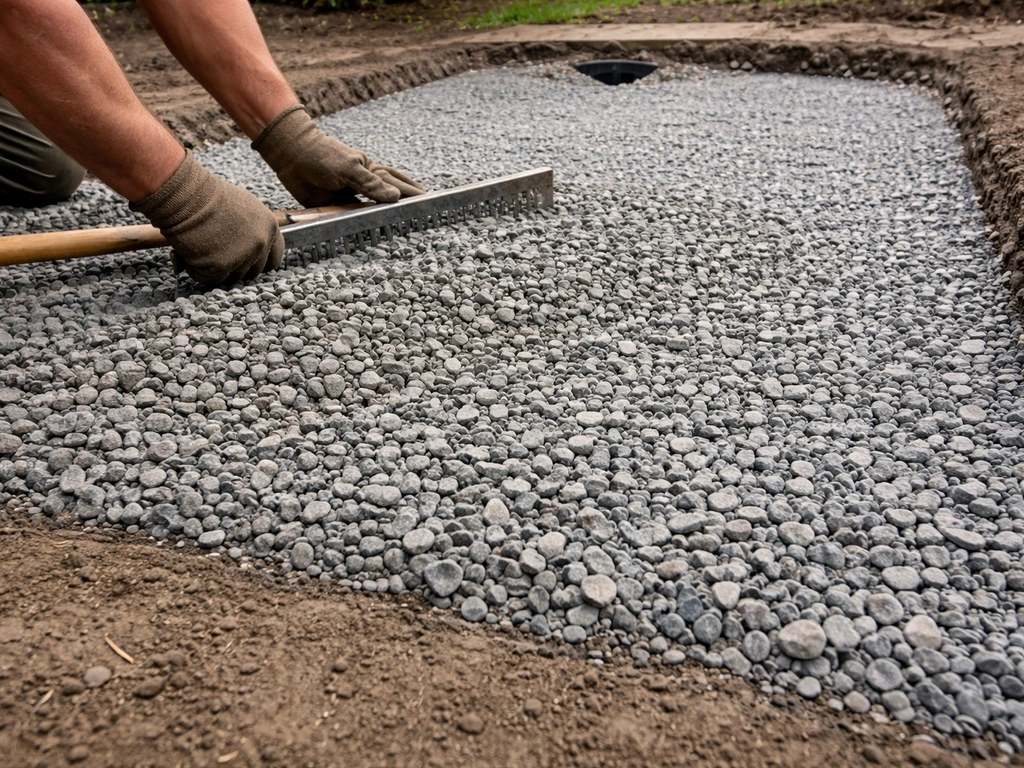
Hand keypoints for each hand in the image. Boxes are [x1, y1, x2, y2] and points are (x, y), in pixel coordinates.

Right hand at [131, 151, 282, 284]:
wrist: (186, 194)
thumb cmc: (208, 197)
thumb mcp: (243, 208)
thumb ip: (252, 230)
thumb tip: (248, 251)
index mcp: (270, 227)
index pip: (274, 259)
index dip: (259, 263)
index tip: (248, 263)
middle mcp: (261, 243)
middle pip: (253, 271)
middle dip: (236, 267)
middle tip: (216, 254)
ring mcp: (243, 256)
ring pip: (232, 277)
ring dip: (215, 268)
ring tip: (200, 248)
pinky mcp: (222, 266)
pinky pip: (211, 279)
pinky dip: (197, 271)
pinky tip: (189, 254)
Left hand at [252, 104, 424, 206]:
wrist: (291, 154)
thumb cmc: (321, 154)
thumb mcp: (349, 168)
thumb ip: (371, 184)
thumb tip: (395, 197)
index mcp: (370, 171)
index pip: (396, 184)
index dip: (412, 192)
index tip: (428, 199)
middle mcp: (363, 184)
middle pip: (390, 193)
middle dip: (407, 199)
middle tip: (424, 206)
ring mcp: (350, 195)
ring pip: (372, 207)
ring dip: (386, 214)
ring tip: (405, 220)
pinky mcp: (335, 206)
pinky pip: (351, 217)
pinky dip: (362, 223)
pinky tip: (372, 228)